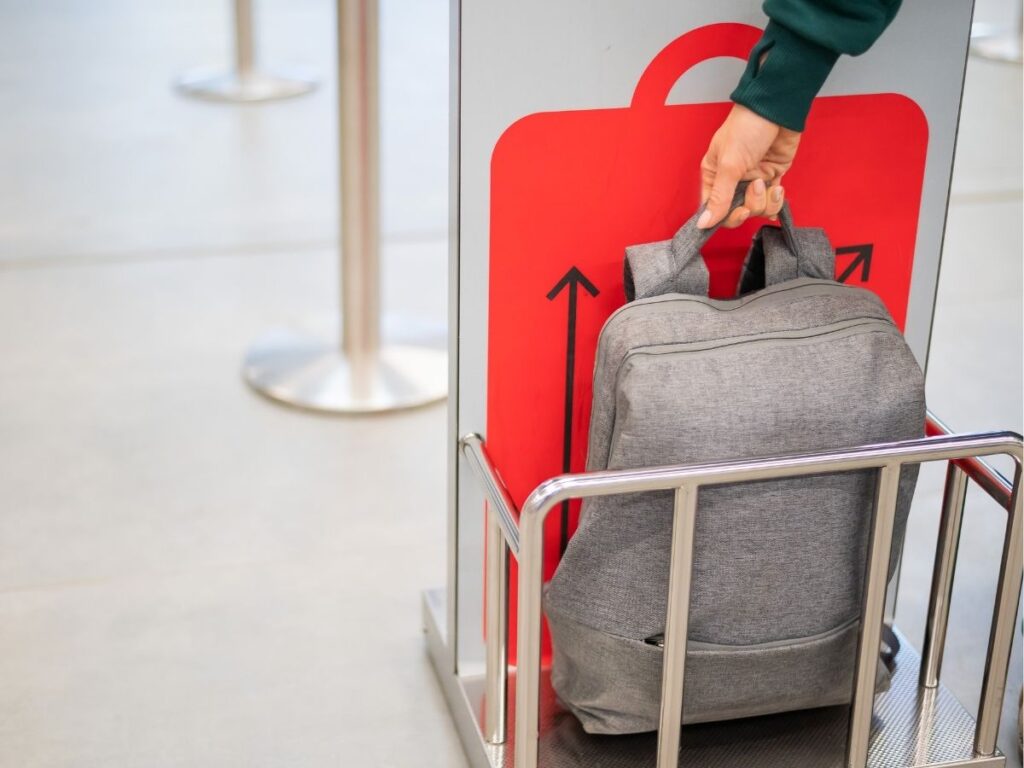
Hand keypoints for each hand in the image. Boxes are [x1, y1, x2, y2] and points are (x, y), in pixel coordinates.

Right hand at [698, 104, 800, 228]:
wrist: (777, 109)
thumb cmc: (748, 126)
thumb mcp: (730, 164)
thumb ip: (719, 197)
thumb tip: (704, 223)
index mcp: (714, 175)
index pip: (714, 208)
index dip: (725, 216)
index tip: (737, 212)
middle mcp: (732, 180)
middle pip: (736, 212)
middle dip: (747, 206)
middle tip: (753, 191)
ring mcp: (753, 179)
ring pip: (756, 209)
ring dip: (763, 201)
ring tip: (765, 182)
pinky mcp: (771, 176)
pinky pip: (772, 201)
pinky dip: (776, 199)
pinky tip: (778, 188)